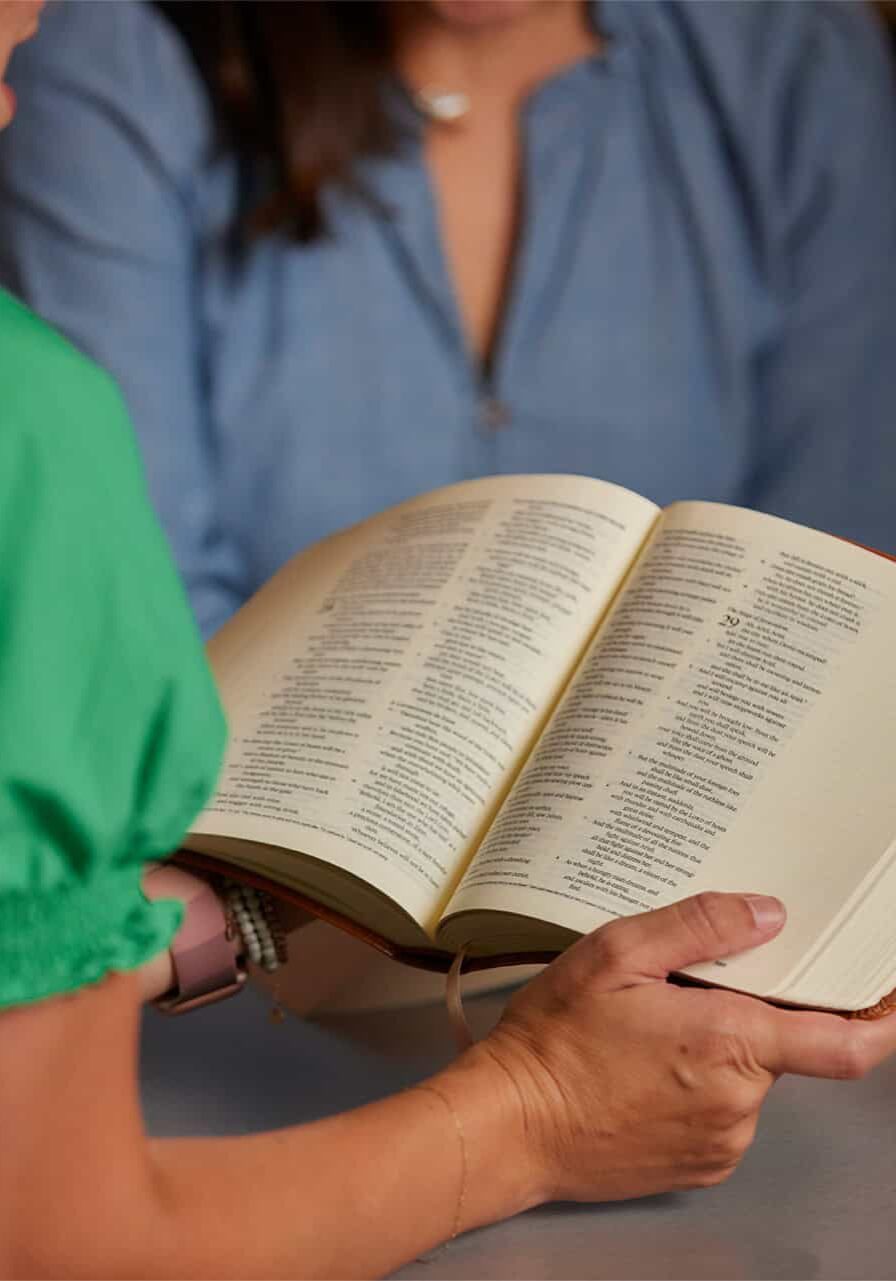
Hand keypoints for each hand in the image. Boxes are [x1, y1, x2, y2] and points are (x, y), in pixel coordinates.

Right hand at [472, 892, 895, 1205]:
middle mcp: (738, 1101)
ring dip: (718, 1050)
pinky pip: (721, 1113)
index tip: (886, 998)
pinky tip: (644, 1069)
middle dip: (745, 1013)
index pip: (844, 1043)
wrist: (509, 1126)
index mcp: (729, 1044)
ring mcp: (720, 1140)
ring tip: (647, 1033)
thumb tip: (767, 914)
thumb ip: (699, 926)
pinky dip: (699, 1085)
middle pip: (779, 1047)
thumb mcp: (616, 954)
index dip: (879, 1020)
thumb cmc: (555, 1041)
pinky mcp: (698, 1166)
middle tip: (681, 992)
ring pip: (746, 1078)